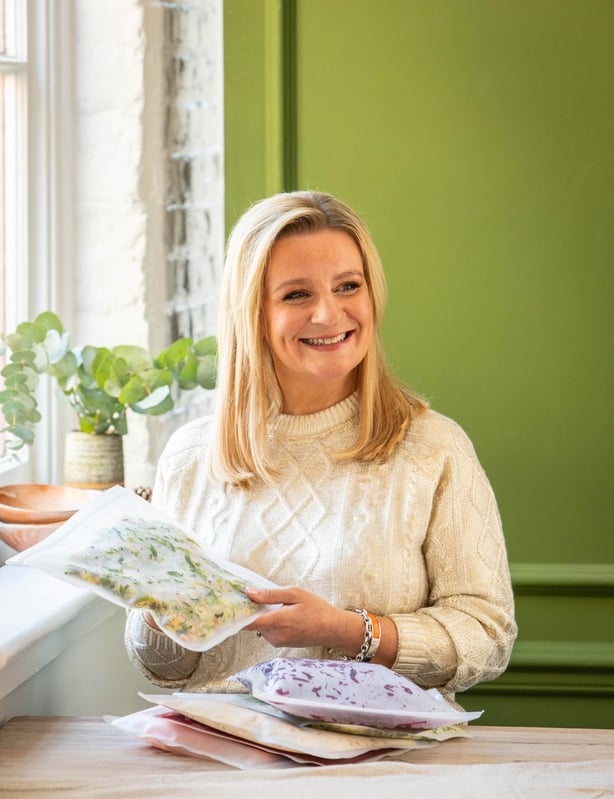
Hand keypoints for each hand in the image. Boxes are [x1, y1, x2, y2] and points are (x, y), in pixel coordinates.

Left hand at [244, 586, 358, 649]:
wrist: (332, 628)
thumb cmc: (316, 609)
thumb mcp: (295, 594)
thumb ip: (271, 594)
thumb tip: (250, 592)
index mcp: (280, 621)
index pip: (249, 622)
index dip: (238, 613)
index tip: (230, 603)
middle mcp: (276, 635)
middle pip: (253, 622)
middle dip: (252, 610)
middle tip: (255, 595)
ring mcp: (278, 642)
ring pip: (259, 626)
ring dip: (262, 616)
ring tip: (275, 605)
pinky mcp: (280, 644)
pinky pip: (267, 631)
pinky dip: (269, 622)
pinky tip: (280, 614)